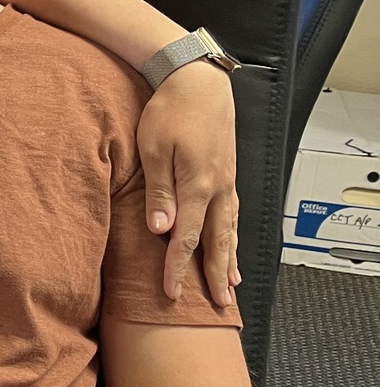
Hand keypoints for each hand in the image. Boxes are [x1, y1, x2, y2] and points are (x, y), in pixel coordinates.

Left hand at [137, 60, 239, 305]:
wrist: (197, 80)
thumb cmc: (169, 112)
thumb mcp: (154, 150)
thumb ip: (159, 192)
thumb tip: (162, 231)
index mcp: (198, 186)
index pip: (186, 238)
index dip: (178, 268)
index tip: (172, 294)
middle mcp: (218, 188)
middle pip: (216, 240)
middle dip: (214, 274)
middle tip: (220, 305)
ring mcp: (226, 179)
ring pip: (229, 228)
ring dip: (228, 257)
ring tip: (229, 284)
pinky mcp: (227, 171)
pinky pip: (232, 212)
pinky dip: (232, 233)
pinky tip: (230, 242)